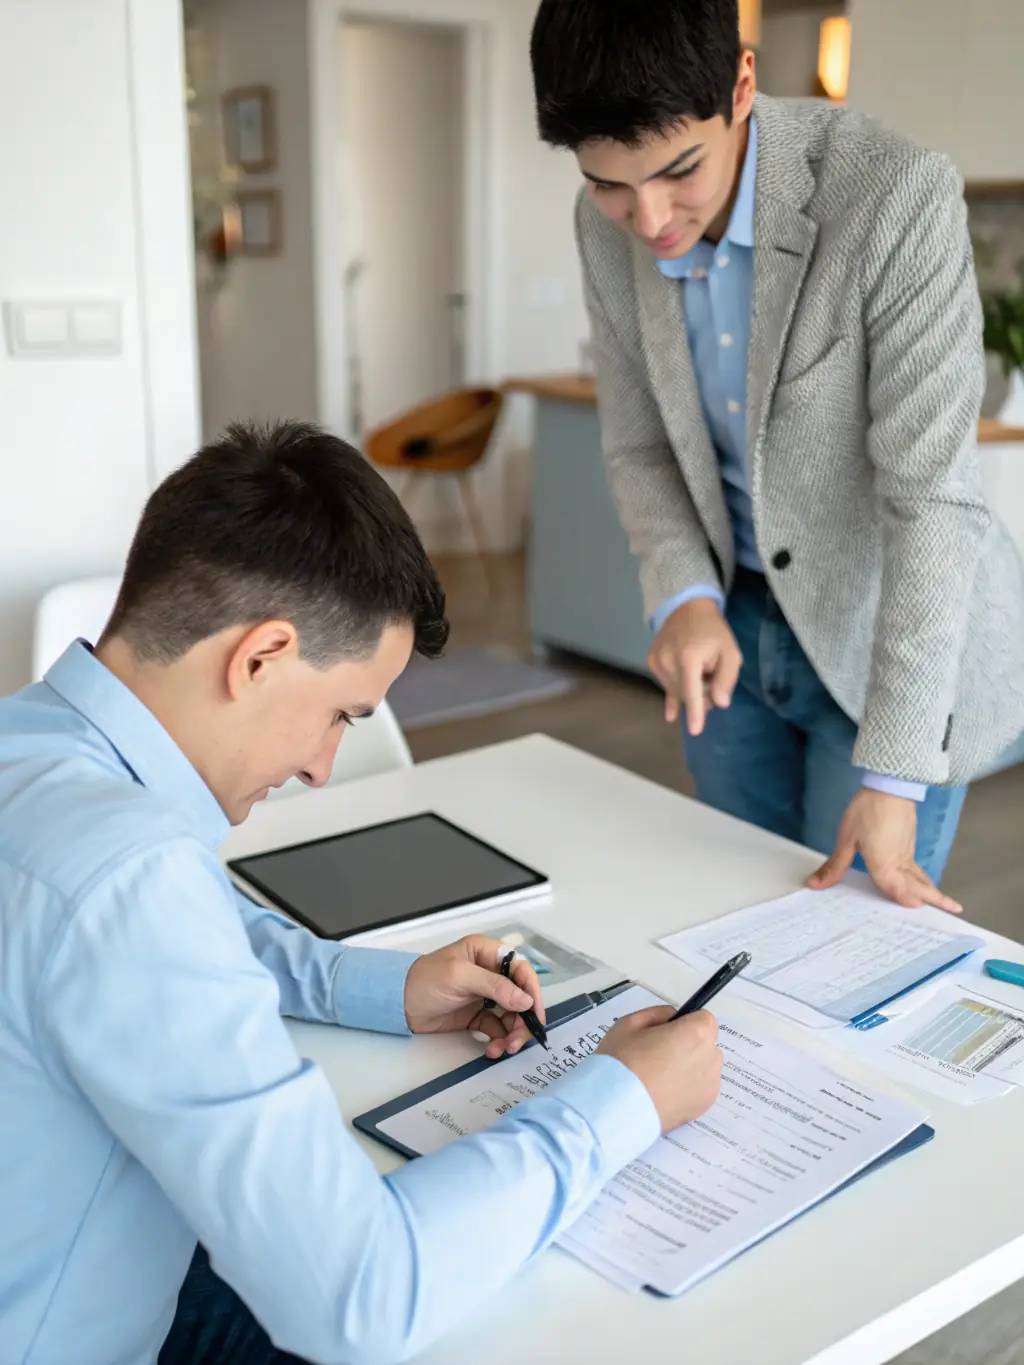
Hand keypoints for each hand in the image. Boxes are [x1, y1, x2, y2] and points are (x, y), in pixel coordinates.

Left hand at [404, 934, 545, 1057]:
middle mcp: (490, 973)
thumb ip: (494, 986)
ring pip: (511, 1015)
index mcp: (486, 954)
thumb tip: (525, 1000)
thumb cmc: (425, 980)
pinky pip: (497, 1028)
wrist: (398, 1004)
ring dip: (512, 1033)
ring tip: (504, 1049)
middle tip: (518, 1040)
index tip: (535, 1014)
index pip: (520, 970)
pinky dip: (499, 1040)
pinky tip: (493, 1049)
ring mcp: (484, 996)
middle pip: (519, 996)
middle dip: (523, 1019)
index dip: (531, 991)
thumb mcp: (460, 977)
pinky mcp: (476, 1016)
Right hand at [597, 1006, 722, 1131]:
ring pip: (703, 1068)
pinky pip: (700, 1089)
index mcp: (697, 1033)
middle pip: (705, 1044)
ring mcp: (710, 1085)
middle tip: (659, 1055)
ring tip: (660, 1077)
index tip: (668, 1032)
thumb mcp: (631, 1023)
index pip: (704, 1019)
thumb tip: (673, 1018)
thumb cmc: (623, 1061)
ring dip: (690, 1067)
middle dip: (688, 1045)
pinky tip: (664, 1092)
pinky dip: (688, 1088)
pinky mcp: (704, 1107)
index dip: (686, 1023)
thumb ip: (659, 1013)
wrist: (616, 1108)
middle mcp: (710, 1058)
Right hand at [647, 598, 741, 733]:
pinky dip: (675, 694)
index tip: (695, 731)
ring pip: (675, 691)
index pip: (692, 691)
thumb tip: (720, 703)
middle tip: (712, 679)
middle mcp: (668, 661)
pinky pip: (666, 685)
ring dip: (689, 690)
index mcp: (688, 658)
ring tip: (699, 671)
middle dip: (701, 696)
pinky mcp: (652, 661)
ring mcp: (656, 661)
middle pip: (685, 694)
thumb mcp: (730, 651)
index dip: (695, 712)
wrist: (686, 606)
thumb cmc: (712, 630)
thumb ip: (726, 679)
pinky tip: (672, 714)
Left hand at [809, 787, 961, 912]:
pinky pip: (917, 868)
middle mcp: (900, 861)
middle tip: (954, 910)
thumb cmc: (866, 810)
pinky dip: (924, 878)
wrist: (889, 785)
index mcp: (884, 862)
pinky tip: (922, 881)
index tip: (915, 909)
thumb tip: (816, 884)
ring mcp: (907, 852)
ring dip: (933, 890)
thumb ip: (835, 865)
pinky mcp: (908, 844)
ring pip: (921, 876)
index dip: (902, 899)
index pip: (894, 887)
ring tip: (946, 902)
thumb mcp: (846, 838)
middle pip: (918, 884)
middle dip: (936, 899)